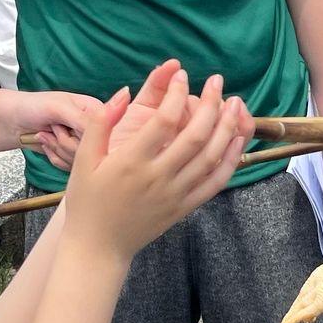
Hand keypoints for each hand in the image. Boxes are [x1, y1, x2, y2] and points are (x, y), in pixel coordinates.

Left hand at [12, 90, 107, 170]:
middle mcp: (94, 128)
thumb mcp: (59, 108)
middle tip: (53, 129)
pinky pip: (71, 168)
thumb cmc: (32, 107)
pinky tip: (48, 144)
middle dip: (66, 142)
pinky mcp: (74, 157)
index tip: (67, 128)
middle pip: (93, 150)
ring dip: (58, 149)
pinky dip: (55, 157)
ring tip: (47, 134)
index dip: (85, 136)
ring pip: (81, 161)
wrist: (13, 121)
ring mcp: (84, 143)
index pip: (105, 133)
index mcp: (97, 111)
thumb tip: (104, 132)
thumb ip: (83, 120)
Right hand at [65, 68, 251, 257]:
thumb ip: (101, 122)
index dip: (177, 93)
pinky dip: (231, 159)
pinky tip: (237, 139)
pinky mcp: (185, 207)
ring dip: (228, 127)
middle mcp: (157, 177)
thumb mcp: (84, 159)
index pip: (164, 120)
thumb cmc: (88, 200)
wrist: (98, 246)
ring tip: (236, 102)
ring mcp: (174, 194)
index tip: (183, 76)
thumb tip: (124, 91)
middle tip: (217, 81)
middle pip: (195, 136)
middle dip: (211, 104)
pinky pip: (215, 182)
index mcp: (131, 161)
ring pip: (211, 157)